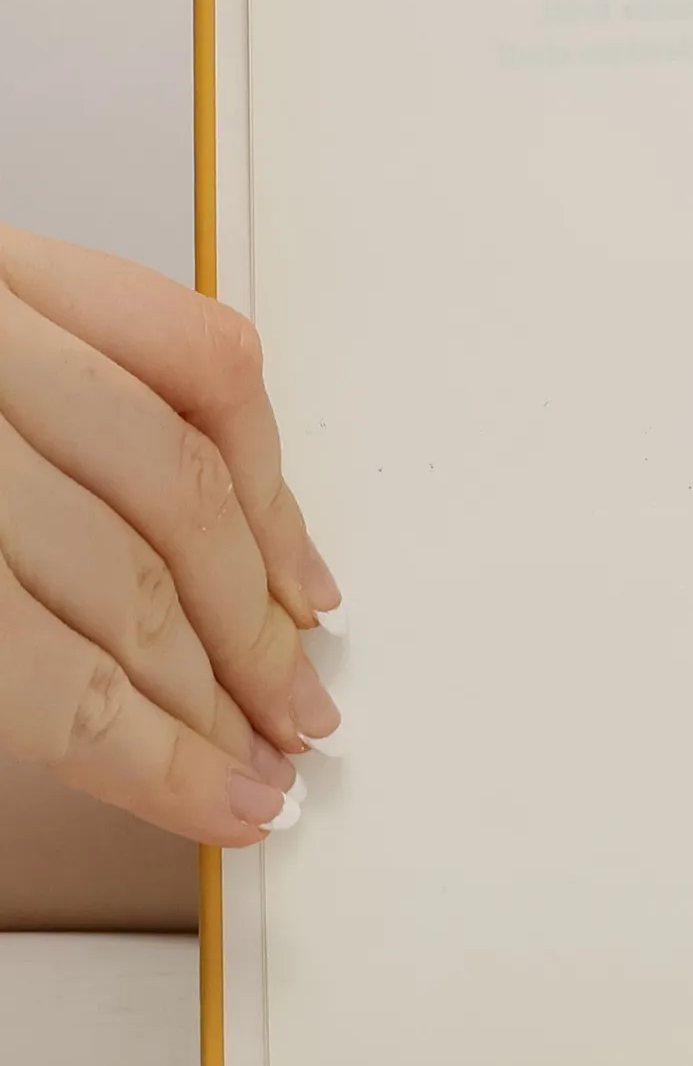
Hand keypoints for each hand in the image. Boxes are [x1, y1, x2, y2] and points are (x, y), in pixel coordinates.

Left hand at [0, 227, 340, 844]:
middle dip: (225, 689)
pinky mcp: (27, 262)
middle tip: (270, 748)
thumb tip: (86, 737)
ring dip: (259, 594)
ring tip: (292, 666)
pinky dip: (259, 450)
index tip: (223, 803)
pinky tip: (277, 528)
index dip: (159, 759)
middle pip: (132, 582)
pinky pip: (192, 351)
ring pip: (186, 476)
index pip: (51, 676)